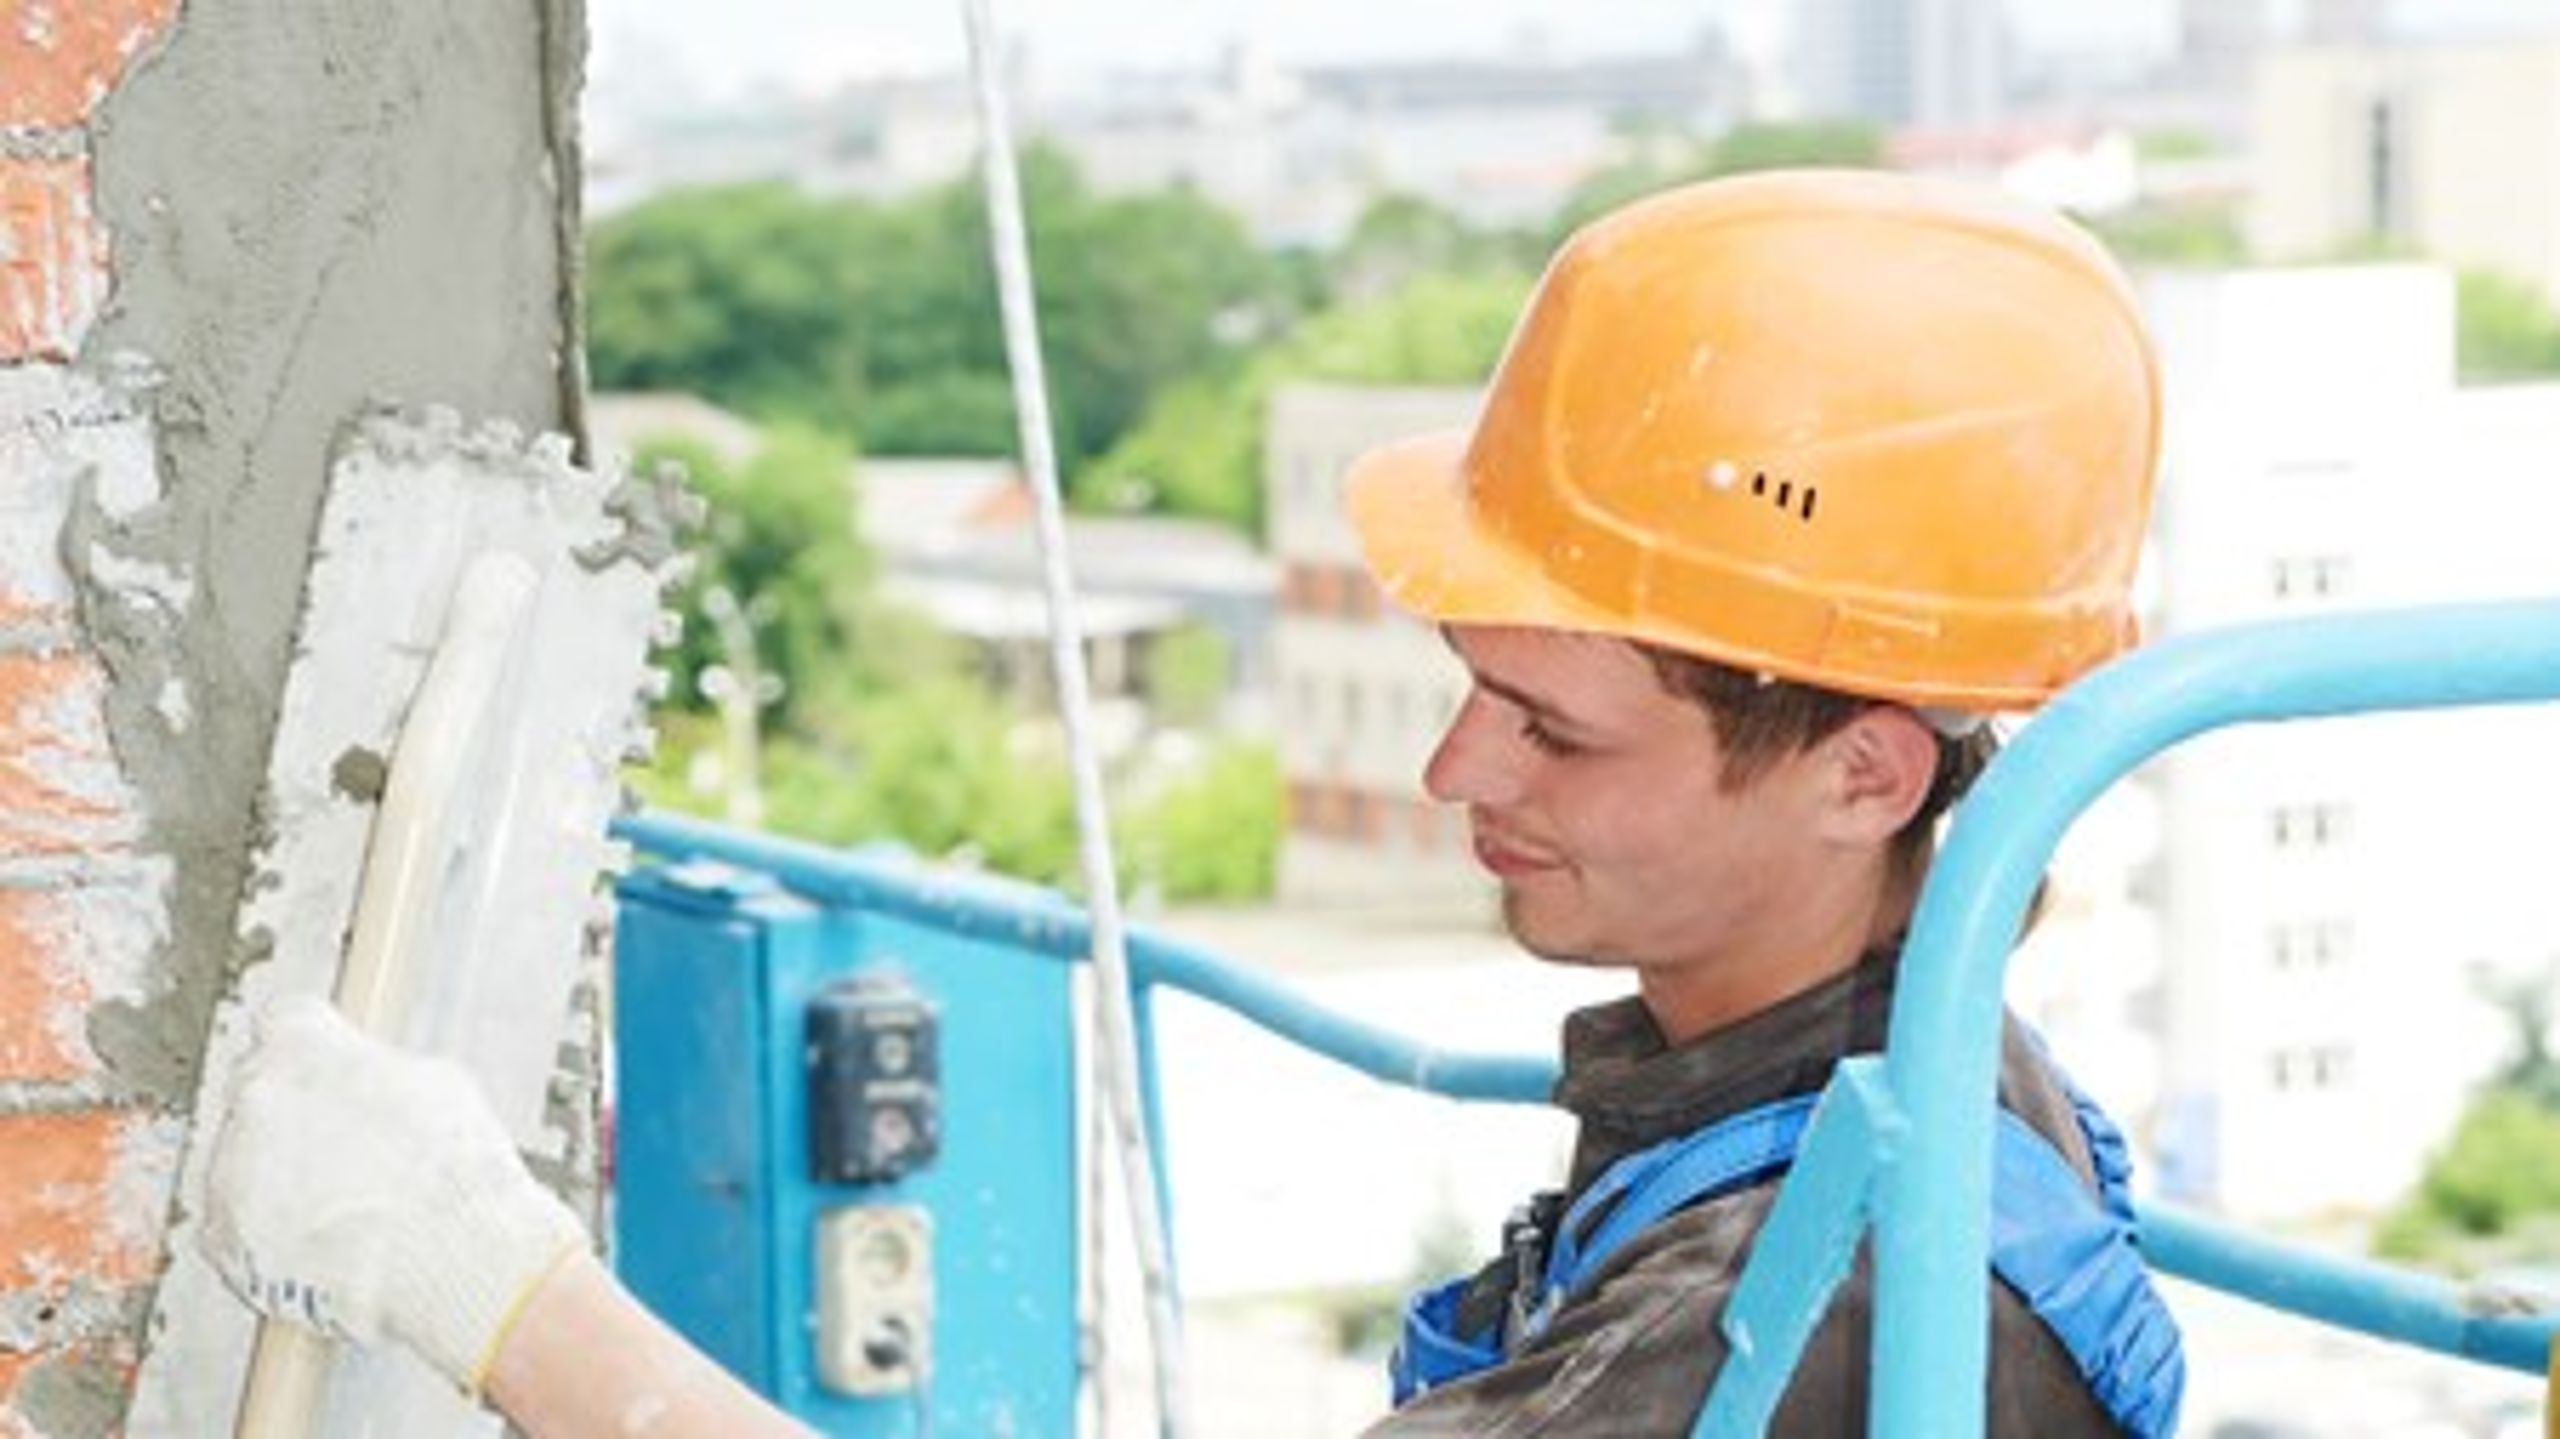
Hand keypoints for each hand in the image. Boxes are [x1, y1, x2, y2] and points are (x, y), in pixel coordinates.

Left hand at [199, 995, 587, 1394]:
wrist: (449, 1257)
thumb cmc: (453, 1173)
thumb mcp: (437, 1084)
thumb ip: (380, 1071)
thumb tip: (368, 1079)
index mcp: (304, 1046)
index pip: (283, 1024)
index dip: (309, 1051)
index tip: (322, 1069)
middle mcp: (256, 1096)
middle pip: (261, 1095)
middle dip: (296, 1119)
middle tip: (347, 1151)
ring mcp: (232, 1167)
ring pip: (245, 1164)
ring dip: (281, 1180)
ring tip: (346, 1209)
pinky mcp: (222, 1233)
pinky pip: (233, 1226)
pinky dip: (266, 1235)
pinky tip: (322, 1242)